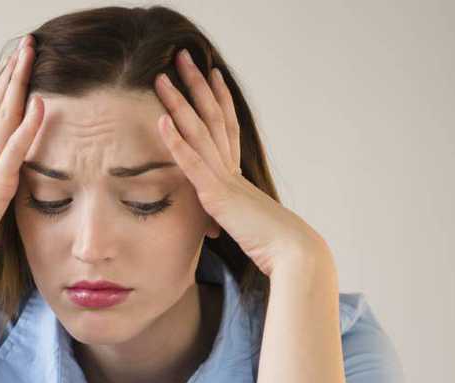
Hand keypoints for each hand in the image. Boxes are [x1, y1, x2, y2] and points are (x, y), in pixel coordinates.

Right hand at [0, 35, 43, 278]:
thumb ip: (3, 202)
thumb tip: (10, 204)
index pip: (0, 120)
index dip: (9, 92)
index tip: (18, 68)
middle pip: (2, 105)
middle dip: (14, 73)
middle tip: (25, 44)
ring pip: (7, 114)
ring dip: (19, 82)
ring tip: (30, 52)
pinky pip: (16, 147)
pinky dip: (29, 124)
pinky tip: (41, 101)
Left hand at [153, 49, 327, 277]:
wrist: (293, 253)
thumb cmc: (274, 246)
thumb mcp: (249, 227)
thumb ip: (236, 218)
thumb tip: (227, 224)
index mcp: (240, 175)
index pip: (228, 127)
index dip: (219, 99)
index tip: (212, 74)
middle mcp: (232, 170)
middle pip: (212, 117)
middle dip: (196, 85)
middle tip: (183, 56)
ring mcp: (224, 179)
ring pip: (199, 132)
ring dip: (179, 103)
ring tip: (162, 78)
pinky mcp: (217, 195)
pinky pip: (193, 163)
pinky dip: (176, 141)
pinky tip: (161, 120)